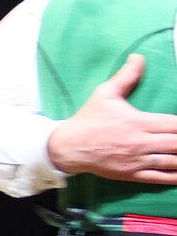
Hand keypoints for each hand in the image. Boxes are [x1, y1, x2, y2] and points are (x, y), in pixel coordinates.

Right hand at [47, 54, 176, 182]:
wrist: (68, 147)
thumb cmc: (88, 120)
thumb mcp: (105, 94)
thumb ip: (126, 76)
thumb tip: (139, 58)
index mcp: (138, 122)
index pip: (175, 124)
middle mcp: (140, 142)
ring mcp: (137, 160)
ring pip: (172, 161)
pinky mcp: (131, 174)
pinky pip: (160, 177)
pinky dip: (175, 177)